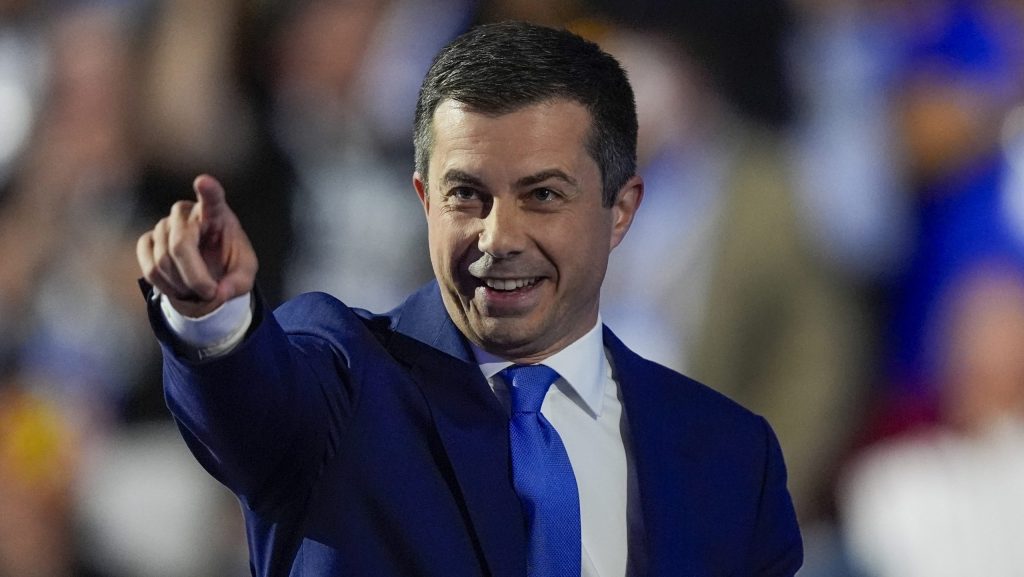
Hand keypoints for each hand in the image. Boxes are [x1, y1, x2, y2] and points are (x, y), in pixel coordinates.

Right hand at [137, 175, 256, 316]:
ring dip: (182, 286)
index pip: (212, 198)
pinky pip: (150, 269)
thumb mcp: (244, 275)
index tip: (204, 181)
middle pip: (181, 246)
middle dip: (196, 278)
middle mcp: (185, 213)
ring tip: (198, 290)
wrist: (208, 270)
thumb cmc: (229, 264)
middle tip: (212, 294)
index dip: (208, 191)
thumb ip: (237, 284)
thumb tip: (217, 293)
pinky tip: (179, 288)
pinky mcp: (147, 241)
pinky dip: (166, 287)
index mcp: (216, 213)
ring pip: (163, 262)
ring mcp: (163, 225)